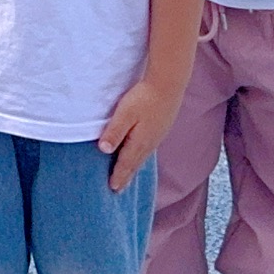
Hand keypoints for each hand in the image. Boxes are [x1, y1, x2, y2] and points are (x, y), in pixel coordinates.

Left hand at [97, 75, 186, 192]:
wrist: (169, 84)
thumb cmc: (144, 97)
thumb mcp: (124, 113)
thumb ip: (114, 132)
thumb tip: (103, 150)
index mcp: (139, 142)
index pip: (126, 164)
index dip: (118, 177)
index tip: (112, 189)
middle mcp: (149, 143)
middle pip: (135, 164)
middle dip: (126, 177)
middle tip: (118, 190)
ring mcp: (157, 136)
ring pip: (142, 157)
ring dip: (134, 168)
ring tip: (128, 176)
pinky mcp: (160, 128)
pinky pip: (148, 149)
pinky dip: (140, 157)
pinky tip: (140, 154)